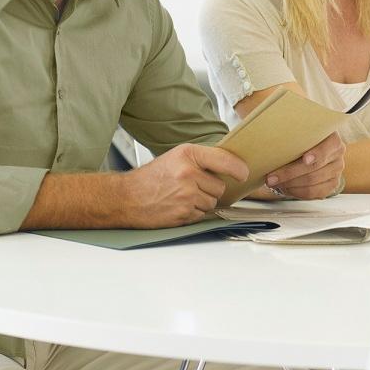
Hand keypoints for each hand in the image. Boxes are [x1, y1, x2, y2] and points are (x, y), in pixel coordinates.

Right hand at [123, 144, 248, 227]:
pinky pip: (202, 214)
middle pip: (220, 186)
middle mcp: (188, 173)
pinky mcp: (183, 213)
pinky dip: (194, 212)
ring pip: (213, 202)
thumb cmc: (151, 178)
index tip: (243, 173)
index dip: (237, 169)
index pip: (224, 160)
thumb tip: (230, 167)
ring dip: (203, 201)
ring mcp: (186, 195)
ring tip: (182, 196)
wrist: (126, 198)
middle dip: (211, 188)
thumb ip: (201, 160)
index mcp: (187, 155)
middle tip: (192, 186)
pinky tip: (179, 206)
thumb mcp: (175, 157)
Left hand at [265, 132, 345, 199]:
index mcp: (333, 139)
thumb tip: (271, 142)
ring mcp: (336, 171)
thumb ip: (293, 138)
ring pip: (312, 182)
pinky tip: (285, 188)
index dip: (317, 153)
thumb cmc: (303, 141)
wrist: (312, 151)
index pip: (329, 146)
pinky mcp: (332, 184)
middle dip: (290, 174)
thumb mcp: (301, 135)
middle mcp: (337, 155)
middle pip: (315, 168)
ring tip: (274, 182)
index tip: (305, 159)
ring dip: (290, 184)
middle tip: (271, 177)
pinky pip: (313, 193)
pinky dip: (296, 192)